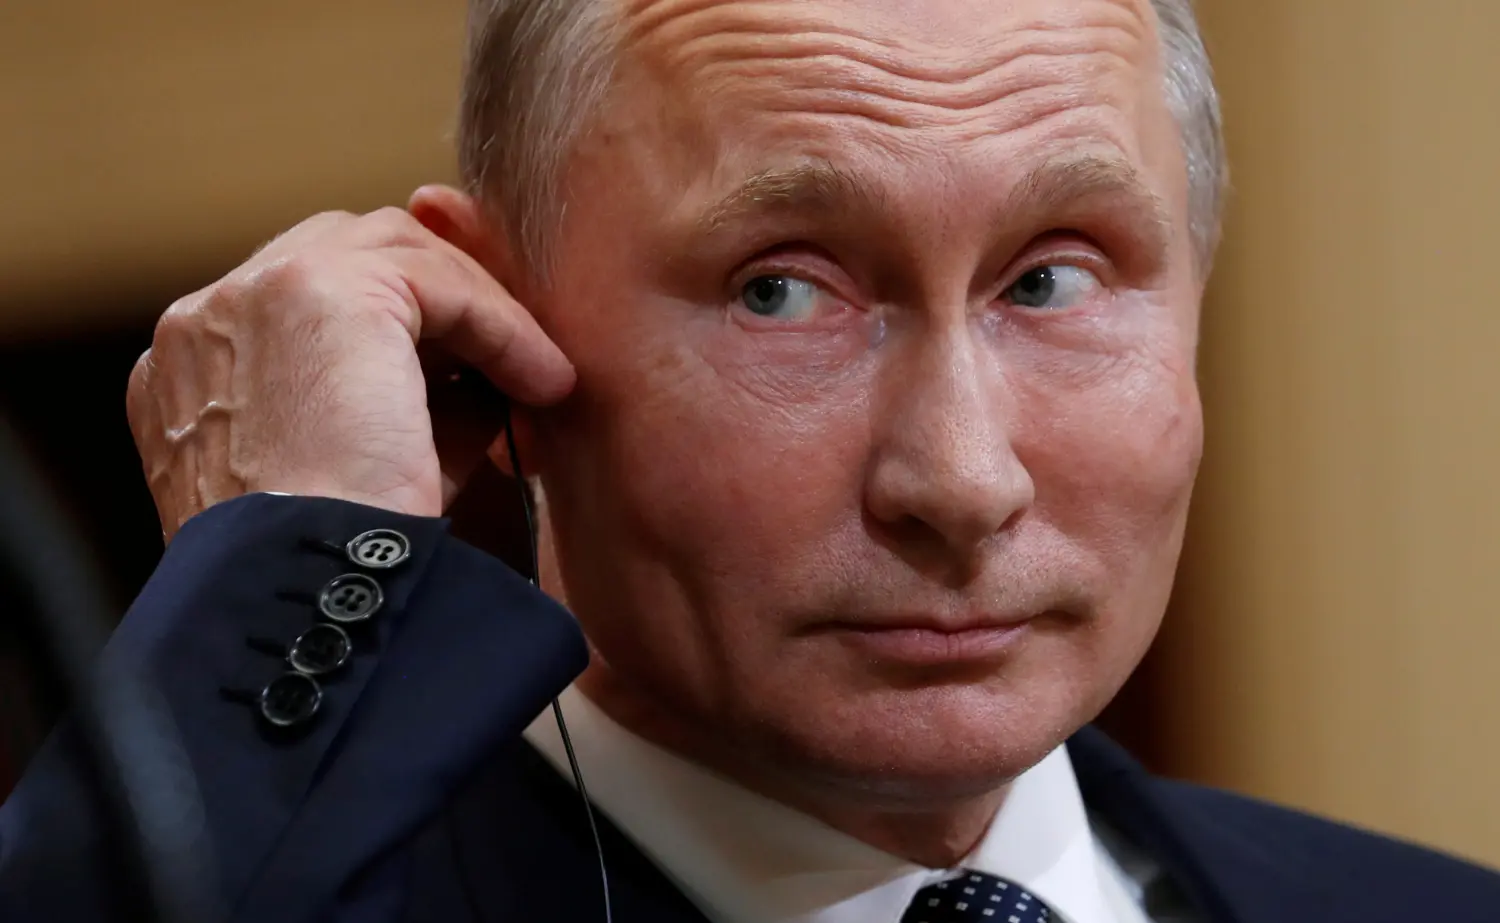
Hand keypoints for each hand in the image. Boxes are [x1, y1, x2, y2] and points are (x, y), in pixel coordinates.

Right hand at [126, 192, 574, 540]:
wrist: (310, 594)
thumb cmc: (340, 566)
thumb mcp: (368, 474)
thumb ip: (410, 408)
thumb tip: (483, 380)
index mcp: (191, 375)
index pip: (304, 306)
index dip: (402, 329)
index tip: (477, 370)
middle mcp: (203, 322)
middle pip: (345, 252)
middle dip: (437, 298)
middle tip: (512, 357)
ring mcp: (250, 294)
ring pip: (395, 253)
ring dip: (477, 311)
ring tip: (537, 379)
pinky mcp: (319, 289)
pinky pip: (437, 280)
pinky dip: (502, 327)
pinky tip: (543, 381)